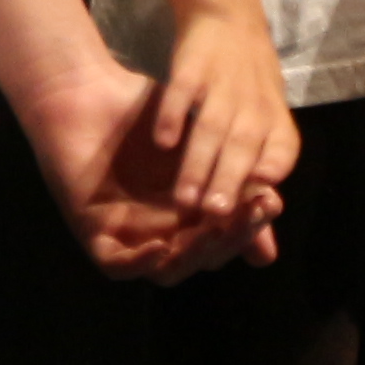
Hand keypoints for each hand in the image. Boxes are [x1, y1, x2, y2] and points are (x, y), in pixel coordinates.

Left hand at [18, 56, 271, 285]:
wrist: (88, 94)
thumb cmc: (141, 112)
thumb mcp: (197, 140)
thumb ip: (231, 171)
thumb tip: (275, 205)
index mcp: (189, 214)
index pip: (227, 238)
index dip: (251, 227)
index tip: (270, 201)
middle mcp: (162, 231)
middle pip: (203, 257)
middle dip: (231, 240)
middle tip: (249, 215)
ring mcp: (128, 236)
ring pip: (167, 270)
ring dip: (193, 256)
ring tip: (213, 229)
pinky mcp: (93, 235)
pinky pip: (117, 265)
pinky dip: (140, 263)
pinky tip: (161, 246)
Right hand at [143, 5, 298, 230]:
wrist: (228, 21)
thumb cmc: (245, 93)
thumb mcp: (261, 136)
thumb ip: (254, 197)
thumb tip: (263, 257)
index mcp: (276, 125)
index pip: (278, 159)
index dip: (263, 187)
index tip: (248, 218)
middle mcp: (255, 106)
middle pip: (244, 151)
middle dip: (229, 187)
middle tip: (212, 221)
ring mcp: (224, 85)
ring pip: (214, 130)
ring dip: (200, 165)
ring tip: (184, 201)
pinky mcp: (194, 66)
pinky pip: (183, 93)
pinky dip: (174, 116)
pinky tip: (162, 143)